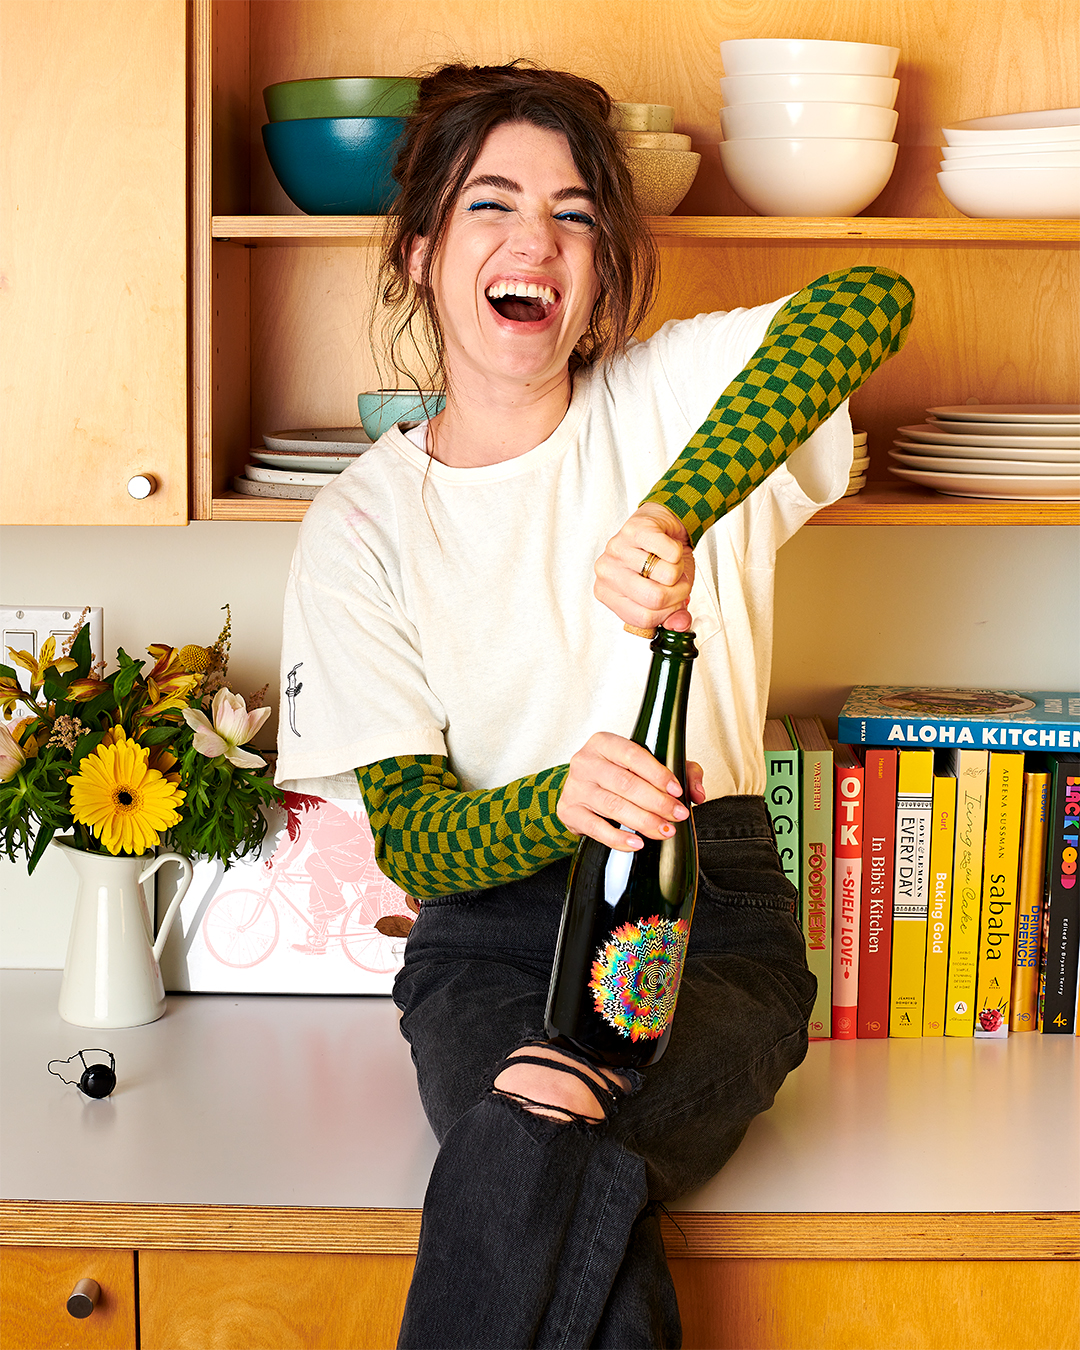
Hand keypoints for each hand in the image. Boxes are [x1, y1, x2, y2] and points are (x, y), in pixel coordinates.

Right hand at [557, 731, 705, 850]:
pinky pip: (595, 828)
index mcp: (604, 743)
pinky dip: (618, 838)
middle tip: (678, 815)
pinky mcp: (569, 812)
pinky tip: (637, 844)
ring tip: (665, 831)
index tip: (678, 791)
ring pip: (612, 805)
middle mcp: (585, 761)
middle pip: (625, 783)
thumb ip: (681, 771)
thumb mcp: (649, 765)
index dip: (658, 773)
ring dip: (643, 821)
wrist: (583, 790)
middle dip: (656, 802)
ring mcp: (575, 787)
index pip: (633, 754)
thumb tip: (698, 793)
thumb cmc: (620, 775)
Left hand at [594, 502, 694, 632]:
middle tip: (674, 580)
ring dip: (678, 569)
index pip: (644, 618)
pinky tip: (667, 547)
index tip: (671, 600)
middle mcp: (606, 572)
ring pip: (666, 574)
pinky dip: (677, 551)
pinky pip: (670, 552)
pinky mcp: (634, 529)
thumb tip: (680, 624)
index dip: (667, 611)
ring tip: (668, 562)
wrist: (663, 527)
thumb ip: (672, 615)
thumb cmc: (659, 561)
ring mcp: (616, 548)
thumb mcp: (665, 595)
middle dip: (677, 591)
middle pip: (655, 598)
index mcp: (608, 594)